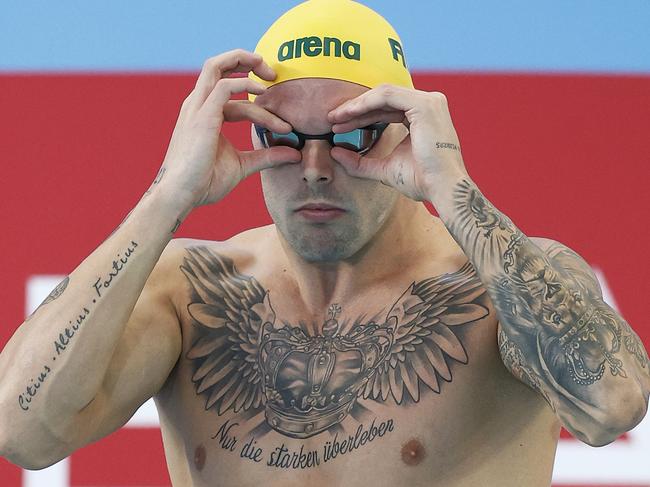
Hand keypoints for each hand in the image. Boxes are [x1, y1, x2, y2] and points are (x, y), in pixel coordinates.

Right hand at [157, 49, 300, 210]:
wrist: (181, 195)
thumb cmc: (204, 182)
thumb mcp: (242, 165)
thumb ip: (267, 156)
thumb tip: (294, 154)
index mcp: (203, 114)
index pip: (232, 95)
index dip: (260, 105)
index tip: (285, 126)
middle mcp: (197, 105)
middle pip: (217, 66)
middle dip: (245, 60)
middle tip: (272, 73)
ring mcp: (197, 108)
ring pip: (216, 67)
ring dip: (245, 62)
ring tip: (271, 75)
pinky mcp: (202, 116)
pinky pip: (225, 87)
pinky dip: (245, 84)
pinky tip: (262, 94)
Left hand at [328, 84, 467, 201]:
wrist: (442, 189)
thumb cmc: (421, 181)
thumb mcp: (384, 169)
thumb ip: (360, 163)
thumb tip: (335, 153)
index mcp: (423, 117)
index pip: (386, 109)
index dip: (361, 116)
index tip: (338, 125)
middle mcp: (428, 104)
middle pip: (383, 99)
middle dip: (355, 109)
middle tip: (332, 119)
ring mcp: (429, 102)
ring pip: (383, 94)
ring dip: (357, 105)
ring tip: (336, 118)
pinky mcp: (424, 104)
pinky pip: (387, 96)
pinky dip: (365, 103)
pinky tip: (348, 114)